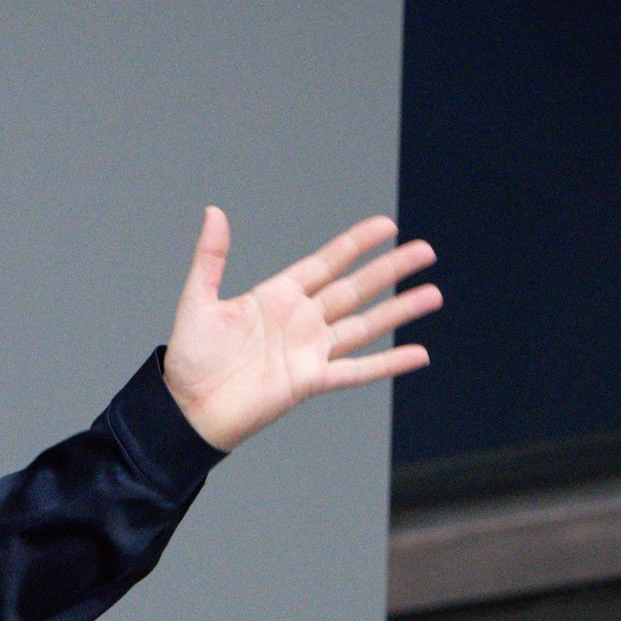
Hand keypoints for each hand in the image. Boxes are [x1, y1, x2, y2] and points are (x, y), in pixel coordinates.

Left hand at [162, 210, 441, 453]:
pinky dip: (389, 363)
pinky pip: (358, 370)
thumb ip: (211, 257)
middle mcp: (300, 321)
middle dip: (390, 269)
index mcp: (277, 297)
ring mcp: (309, 351)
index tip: (386, 226)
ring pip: (365, 325)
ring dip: (399, 310)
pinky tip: (418, 354)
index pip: (326, 263)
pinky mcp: (311, 381)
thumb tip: (214, 212)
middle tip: (425, 250)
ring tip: (433, 293)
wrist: (187, 407)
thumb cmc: (190, 358)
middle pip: (355, 289)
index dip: (356, 245)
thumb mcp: (198, 299)